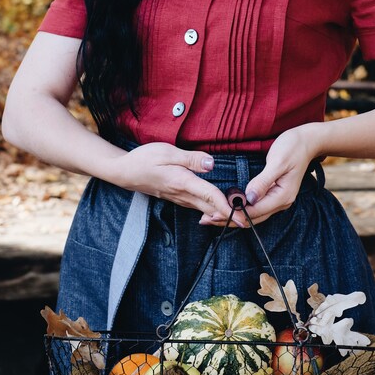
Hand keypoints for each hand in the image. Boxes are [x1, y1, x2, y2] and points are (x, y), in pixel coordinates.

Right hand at [111, 143, 243, 225]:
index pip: (210, 196)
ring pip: (205, 210)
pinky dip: (210, 210)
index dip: (227, 206)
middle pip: (211, 208)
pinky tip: (218, 211)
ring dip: (222, 215)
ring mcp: (179, 198)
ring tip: (240, 217)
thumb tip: (212, 164)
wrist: (124, 172)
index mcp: (183, 181)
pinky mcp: (177, 198)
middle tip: (249, 221)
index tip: (242, 215)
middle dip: (230, 216)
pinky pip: (197, 207)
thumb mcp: (167, 152)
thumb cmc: (145, 158)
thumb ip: (191, 158)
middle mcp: (182, 194)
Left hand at [199, 126, 318, 226]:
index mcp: (282, 196)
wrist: (307, 141)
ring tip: (212, 217)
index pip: (254, 212)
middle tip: (205, 219)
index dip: (233, 214)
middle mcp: (281, 202)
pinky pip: (256, 207)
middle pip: (252, 218)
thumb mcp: (277, 162)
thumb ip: (263, 181)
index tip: (214, 214)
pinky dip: (241, 209)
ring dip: (233, 216)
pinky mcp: (274, 194)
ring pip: (253, 215)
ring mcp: (278, 199)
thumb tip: (248, 198)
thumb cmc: (292, 147)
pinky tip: (228, 207)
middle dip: (229, 219)